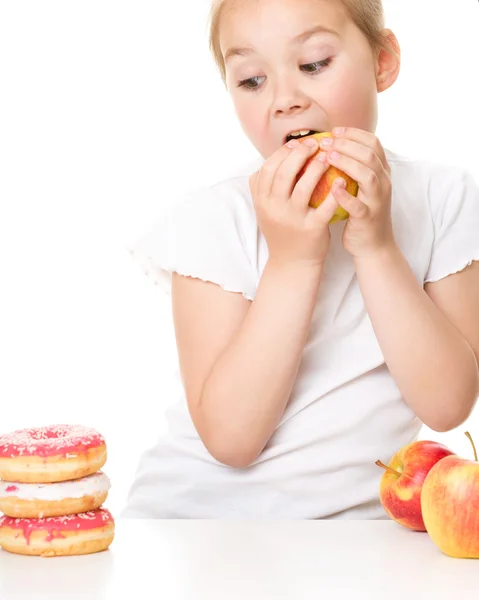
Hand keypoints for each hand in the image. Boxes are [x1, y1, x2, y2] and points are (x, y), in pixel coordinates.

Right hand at [249, 138, 344, 268]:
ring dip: (317, 168)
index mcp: (262, 201)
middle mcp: (274, 209)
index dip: (283, 152)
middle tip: (316, 144)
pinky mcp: (311, 229)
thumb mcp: (264, 210)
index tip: (298, 143)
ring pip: (304, 187)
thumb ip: (263, 186)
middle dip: (301, 154)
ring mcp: (292, 220)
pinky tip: (342, 181)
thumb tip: (272, 158)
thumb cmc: (282, 230)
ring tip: (329, 157)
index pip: (268, 168)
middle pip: (285, 173)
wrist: (292, 262)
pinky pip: (325, 207)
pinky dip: (334, 193)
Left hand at [320, 127, 395, 258]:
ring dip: (347, 163)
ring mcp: (377, 201)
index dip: (354, 134)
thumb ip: (354, 167)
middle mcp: (383, 183)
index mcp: (382, 172)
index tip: (334, 131)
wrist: (373, 245)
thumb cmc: (361, 212)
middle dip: (347, 145)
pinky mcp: (368, 218)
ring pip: (367, 176)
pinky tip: (333, 188)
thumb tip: (331, 145)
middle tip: (325, 142)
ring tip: (328, 157)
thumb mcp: (361, 186)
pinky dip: (346, 196)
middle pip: (369, 155)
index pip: (373, 143)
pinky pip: (358, 205)